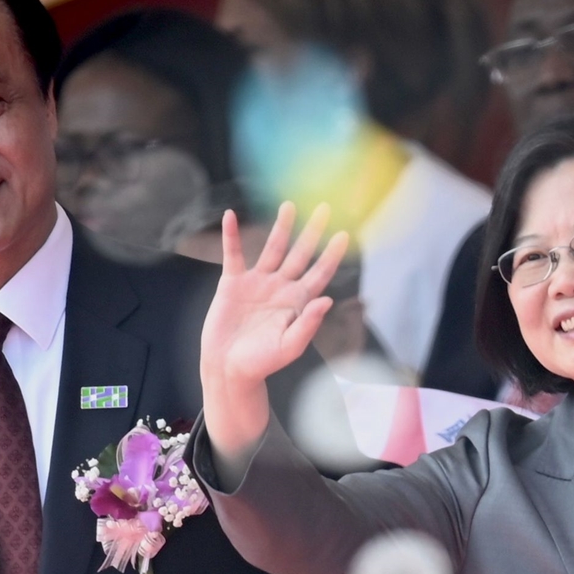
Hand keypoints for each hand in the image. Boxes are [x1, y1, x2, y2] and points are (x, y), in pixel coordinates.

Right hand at [200, 201, 349, 456]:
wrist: (229, 368)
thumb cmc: (262, 362)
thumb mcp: (290, 346)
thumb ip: (308, 324)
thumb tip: (327, 299)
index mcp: (299, 302)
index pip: (320, 273)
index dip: (332, 255)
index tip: (345, 234)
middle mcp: (281, 288)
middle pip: (300, 254)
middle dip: (313, 232)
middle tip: (326, 207)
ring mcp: (258, 283)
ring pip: (272, 249)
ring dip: (281, 228)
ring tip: (290, 205)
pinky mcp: (232, 283)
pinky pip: (233, 254)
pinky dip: (231, 236)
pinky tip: (231, 216)